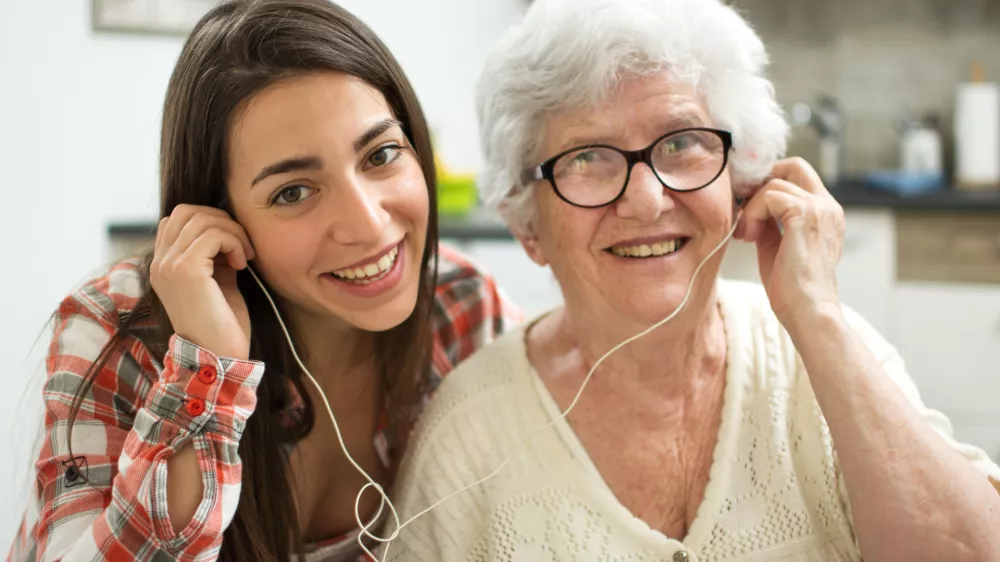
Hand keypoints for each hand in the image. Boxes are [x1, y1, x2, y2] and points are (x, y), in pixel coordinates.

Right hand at [149, 204, 255, 359]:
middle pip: (187, 211)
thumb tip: (228, 228)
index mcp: (163, 266)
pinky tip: (242, 265)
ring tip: (245, 257)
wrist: (219, 356)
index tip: (231, 245)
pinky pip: (213, 234)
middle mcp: (159, 263)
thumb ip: (215, 254)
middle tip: (242, 245)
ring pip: (202, 219)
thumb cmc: (223, 323)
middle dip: (222, 220)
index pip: (177, 218)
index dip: (209, 221)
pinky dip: (234, 242)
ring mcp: (169, 266)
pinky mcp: (185, 270)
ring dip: (233, 232)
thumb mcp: (218, 280)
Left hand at [735, 157, 845, 327]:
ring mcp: (821, 208)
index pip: (798, 176)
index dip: (768, 182)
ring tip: (746, 234)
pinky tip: (749, 236)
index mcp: (825, 213)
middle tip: (743, 207)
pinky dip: (753, 213)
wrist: (808, 312)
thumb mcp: (776, 247)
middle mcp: (828, 206)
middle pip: (793, 166)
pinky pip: (770, 196)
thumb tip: (749, 207)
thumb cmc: (792, 289)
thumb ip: (769, 223)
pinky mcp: (806, 214)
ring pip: (775, 182)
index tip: (746, 205)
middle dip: (761, 180)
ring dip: (752, 206)